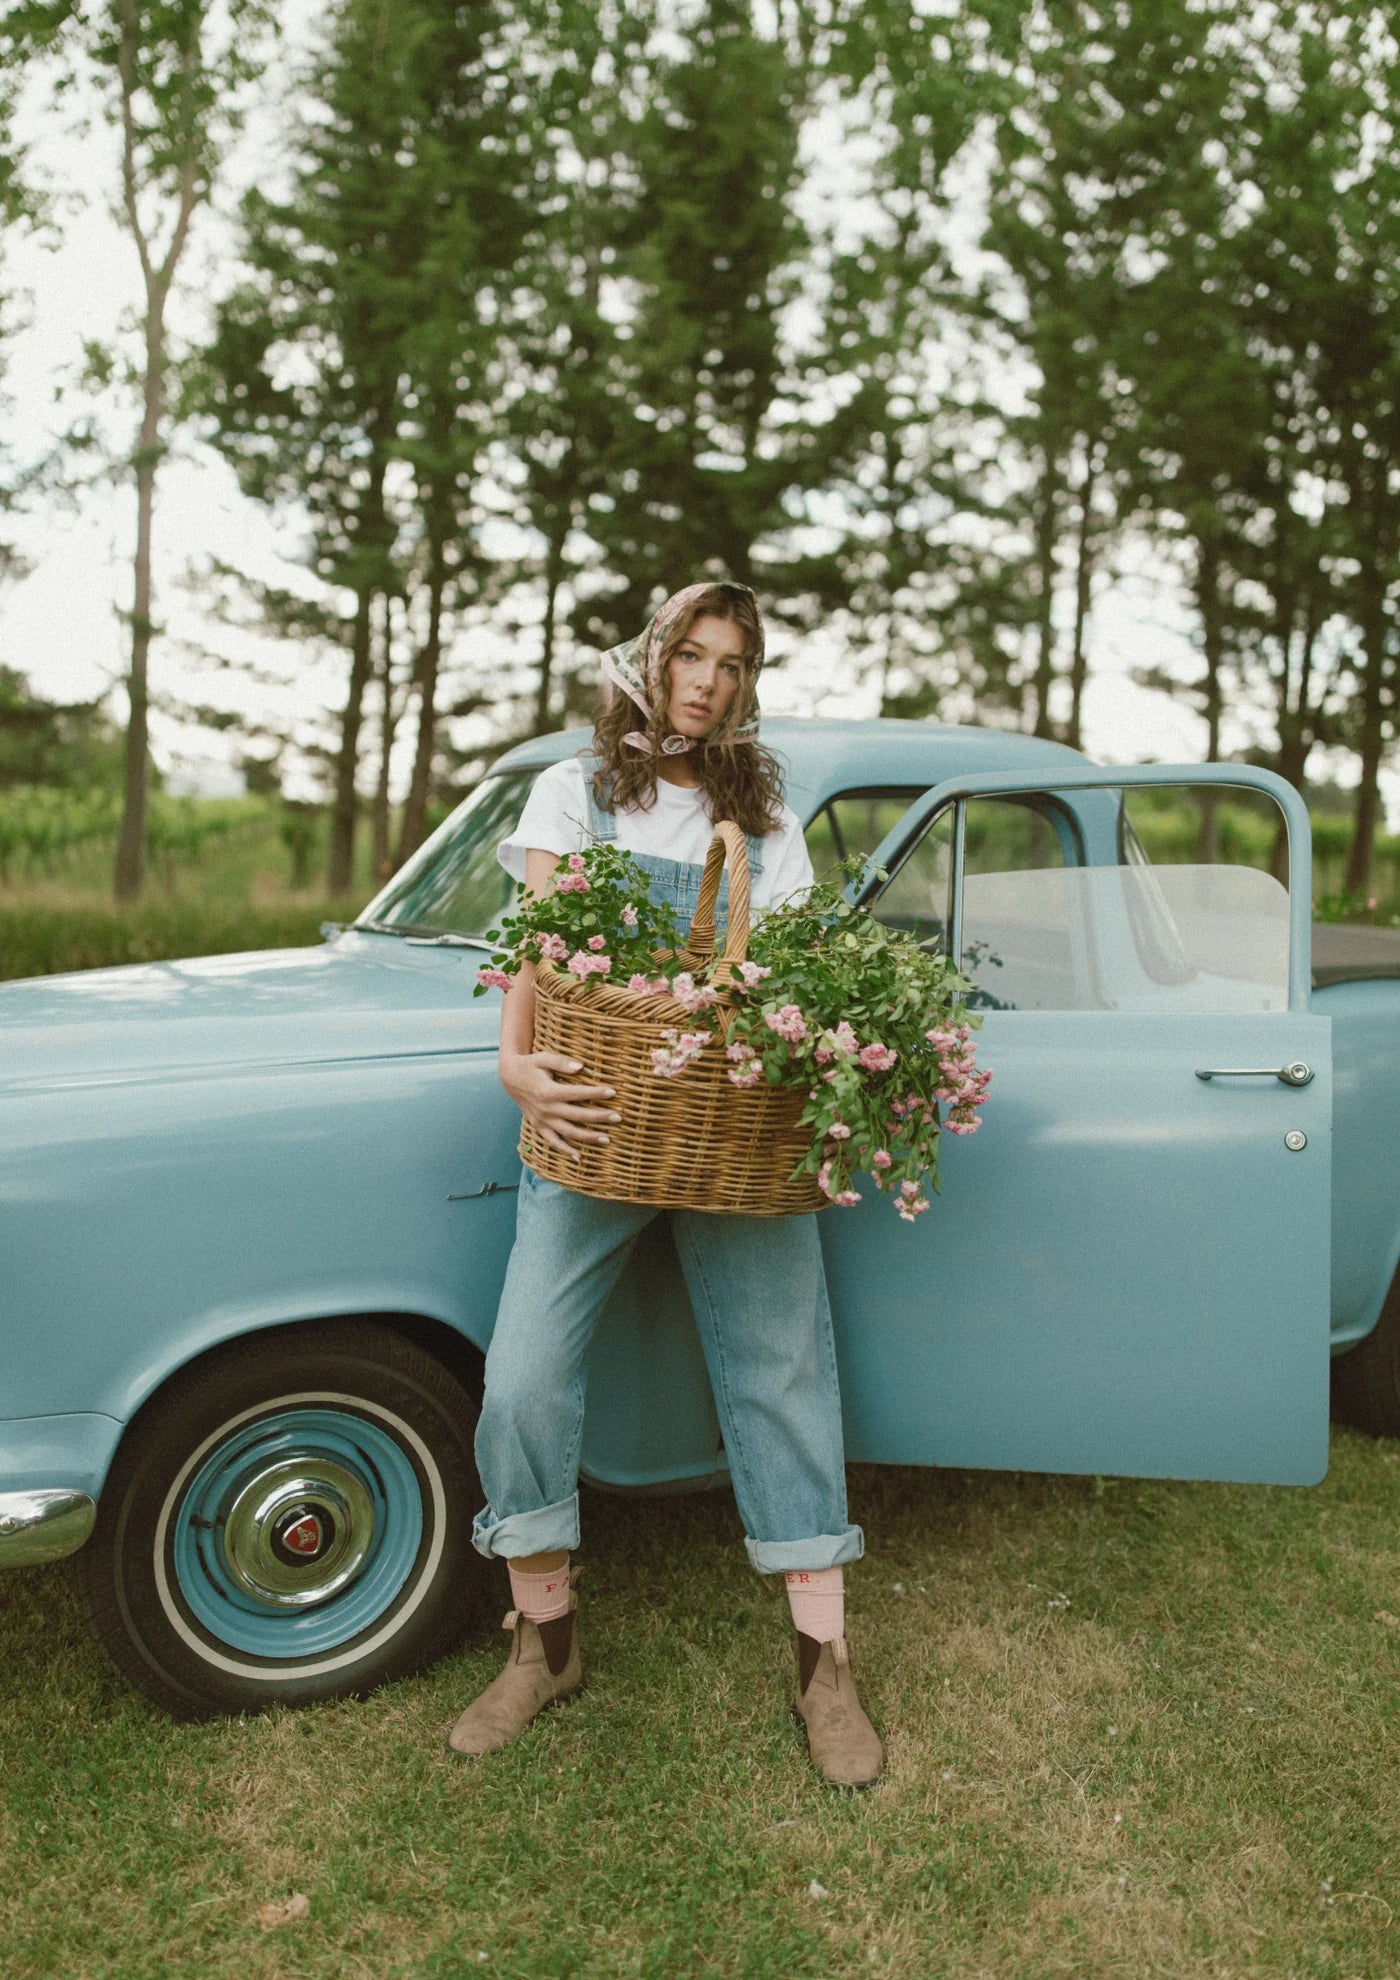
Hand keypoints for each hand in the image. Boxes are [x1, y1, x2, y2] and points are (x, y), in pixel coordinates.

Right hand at [501, 1050, 620, 1162]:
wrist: (509, 1078)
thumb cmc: (530, 1065)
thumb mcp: (543, 1058)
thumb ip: (561, 1061)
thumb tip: (581, 1067)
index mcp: (548, 1091)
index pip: (577, 1094)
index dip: (595, 1093)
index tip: (613, 1092)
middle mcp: (546, 1109)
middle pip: (577, 1116)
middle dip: (599, 1117)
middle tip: (618, 1117)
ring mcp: (542, 1120)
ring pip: (568, 1133)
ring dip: (588, 1137)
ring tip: (607, 1139)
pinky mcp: (539, 1127)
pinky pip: (553, 1142)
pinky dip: (565, 1151)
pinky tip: (579, 1158)